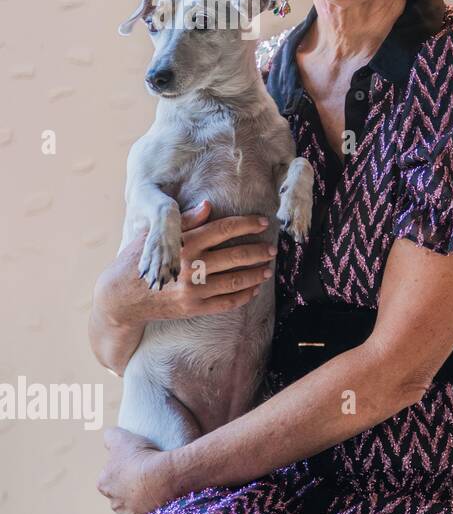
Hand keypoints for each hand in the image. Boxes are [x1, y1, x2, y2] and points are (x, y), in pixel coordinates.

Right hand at [96, 201, 276, 327]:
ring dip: (255, 274)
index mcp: (182, 244)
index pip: (222, 229)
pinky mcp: (192, 308)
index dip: (246, 224)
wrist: (119, 299)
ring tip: (267, 269)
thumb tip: (208, 205)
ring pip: (235, 281)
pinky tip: (253, 289)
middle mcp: (189, 267)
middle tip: (272, 249)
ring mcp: (192, 290)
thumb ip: (184, 222)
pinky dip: (243, 296)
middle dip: (258, 251)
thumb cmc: (136, 261)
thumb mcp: (154, 237)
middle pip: (235, 256)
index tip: (263, 221)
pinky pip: (226, 303)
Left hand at [97, 427, 175, 513]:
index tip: (138, 464)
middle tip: (150, 476)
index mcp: (104, 483)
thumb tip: (108, 435)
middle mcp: (113, 503)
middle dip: (132, 488)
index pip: (110, 477)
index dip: (124, 470)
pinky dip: (153, 512)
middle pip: (121, 494)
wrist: (165, 478)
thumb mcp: (123, 438)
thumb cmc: (142, 458)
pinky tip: (163, 502)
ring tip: (160, 489)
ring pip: (134, 508)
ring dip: (143, 501)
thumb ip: (111, 436)